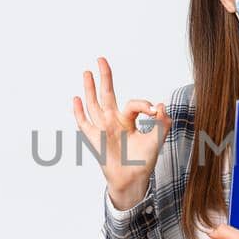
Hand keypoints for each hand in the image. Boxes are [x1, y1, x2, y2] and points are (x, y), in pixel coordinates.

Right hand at [72, 57, 169, 208]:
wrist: (133, 180)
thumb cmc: (143, 161)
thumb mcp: (157, 140)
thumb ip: (162, 123)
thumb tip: (161, 105)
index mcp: (128, 120)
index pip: (133, 104)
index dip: (144, 104)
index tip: (154, 110)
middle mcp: (114, 121)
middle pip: (107, 94)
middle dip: (105, 77)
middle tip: (101, 59)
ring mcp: (103, 129)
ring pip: (94, 104)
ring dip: (89, 89)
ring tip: (87, 72)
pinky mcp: (95, 139)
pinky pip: (84, 123)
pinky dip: (79, 112)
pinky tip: (75, 99)